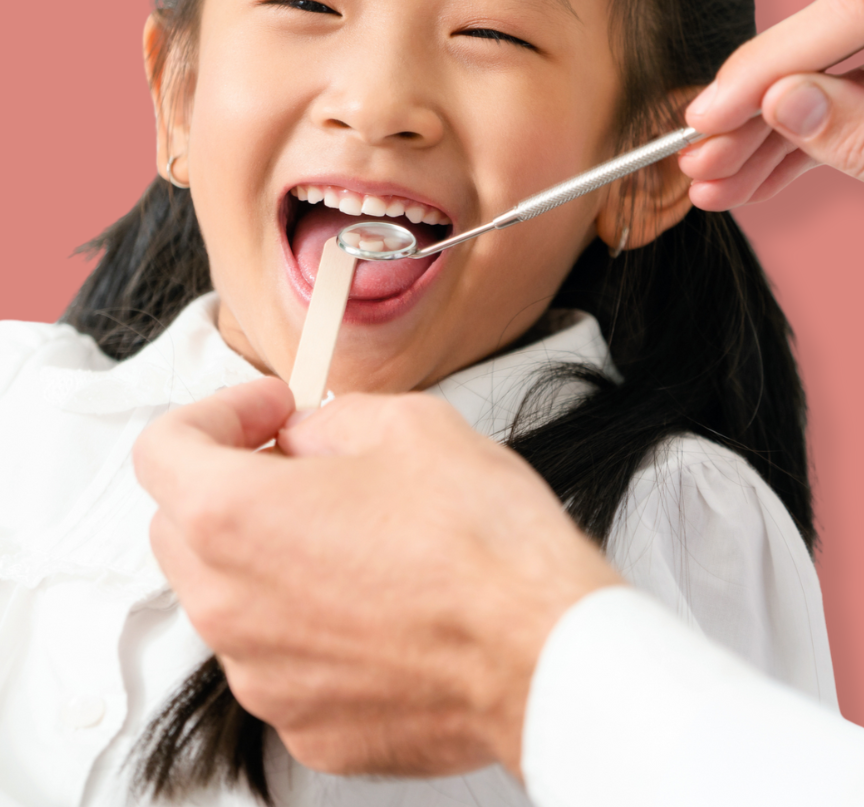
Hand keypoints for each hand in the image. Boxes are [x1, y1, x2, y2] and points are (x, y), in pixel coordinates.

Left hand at [133, 379, 620, 777]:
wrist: (543, 650)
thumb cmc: (482, 542)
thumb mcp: (405, 423)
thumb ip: (326, 421)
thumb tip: (304, 439)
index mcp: (234, 518)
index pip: (162, 449)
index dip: (215, 414)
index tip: (268, 415)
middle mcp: (229, 606)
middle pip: (181, 525)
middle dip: (231, 483)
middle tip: (302, 464)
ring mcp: (262, 676)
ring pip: (228, 596)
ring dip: (266, 555)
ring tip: (353, 536)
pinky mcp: (304, 724)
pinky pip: (277, 657)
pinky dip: (304, 622)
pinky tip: (375, 601)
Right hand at [680, 0, 863, 208]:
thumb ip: (856, 127)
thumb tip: (781, 100)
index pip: (844, 14)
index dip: (766, 62)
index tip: (709, 115)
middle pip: (815, 55)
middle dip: (749, 114)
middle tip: (699, 158)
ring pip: (817, 96)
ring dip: (755, 147)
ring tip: (711, 187)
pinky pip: (832, 125)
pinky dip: (788, 158)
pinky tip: (746, 185)